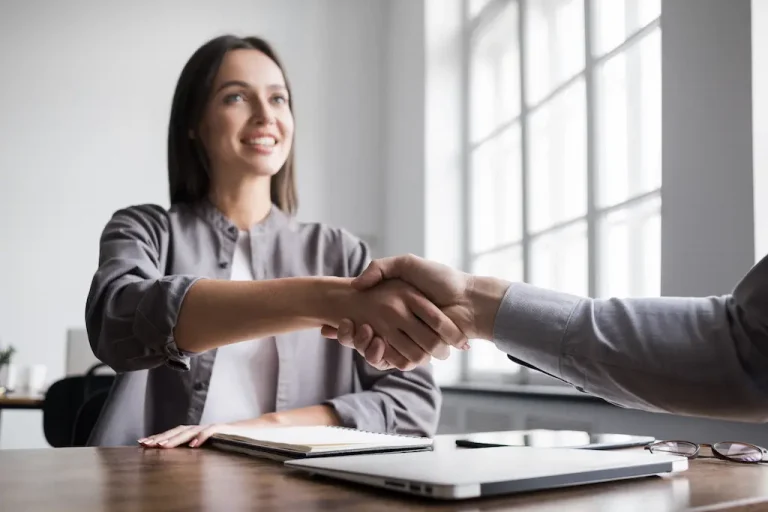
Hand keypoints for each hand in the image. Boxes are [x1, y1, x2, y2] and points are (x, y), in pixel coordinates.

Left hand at [138, 413, 281, 448]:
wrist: (261, 431)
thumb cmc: (239, 441)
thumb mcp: (216, 447)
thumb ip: (201, 449)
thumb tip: (184, 455)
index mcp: (200, 432)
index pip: (176, 433)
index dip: (160, 437)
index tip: (143, 443)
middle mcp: (204, 427)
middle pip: (179, 430)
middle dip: (161, 437)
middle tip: (146, 444)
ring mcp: (215, 427)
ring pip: (191, 430)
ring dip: (176, 438)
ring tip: (163, 446)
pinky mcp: (227, 429)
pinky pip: (212, 431)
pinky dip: (202, 437)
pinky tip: (193, 445)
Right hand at [322, 255, 509, 368]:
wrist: (468, 300)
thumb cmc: (440, 279)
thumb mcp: (407, 265)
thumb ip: (380, 268)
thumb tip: (356, 285)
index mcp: (394, 306)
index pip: (362, 319)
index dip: (345, 324)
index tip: (328, 325)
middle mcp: (399, 324)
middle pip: (364, 337)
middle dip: (348, 336)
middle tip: (330, 330)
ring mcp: (408, 339)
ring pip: (376, 351)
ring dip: (363, 347)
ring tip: (358, 334)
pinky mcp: (419, 352)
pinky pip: (396, 360)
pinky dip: (383, 357)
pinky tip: (375, 345)